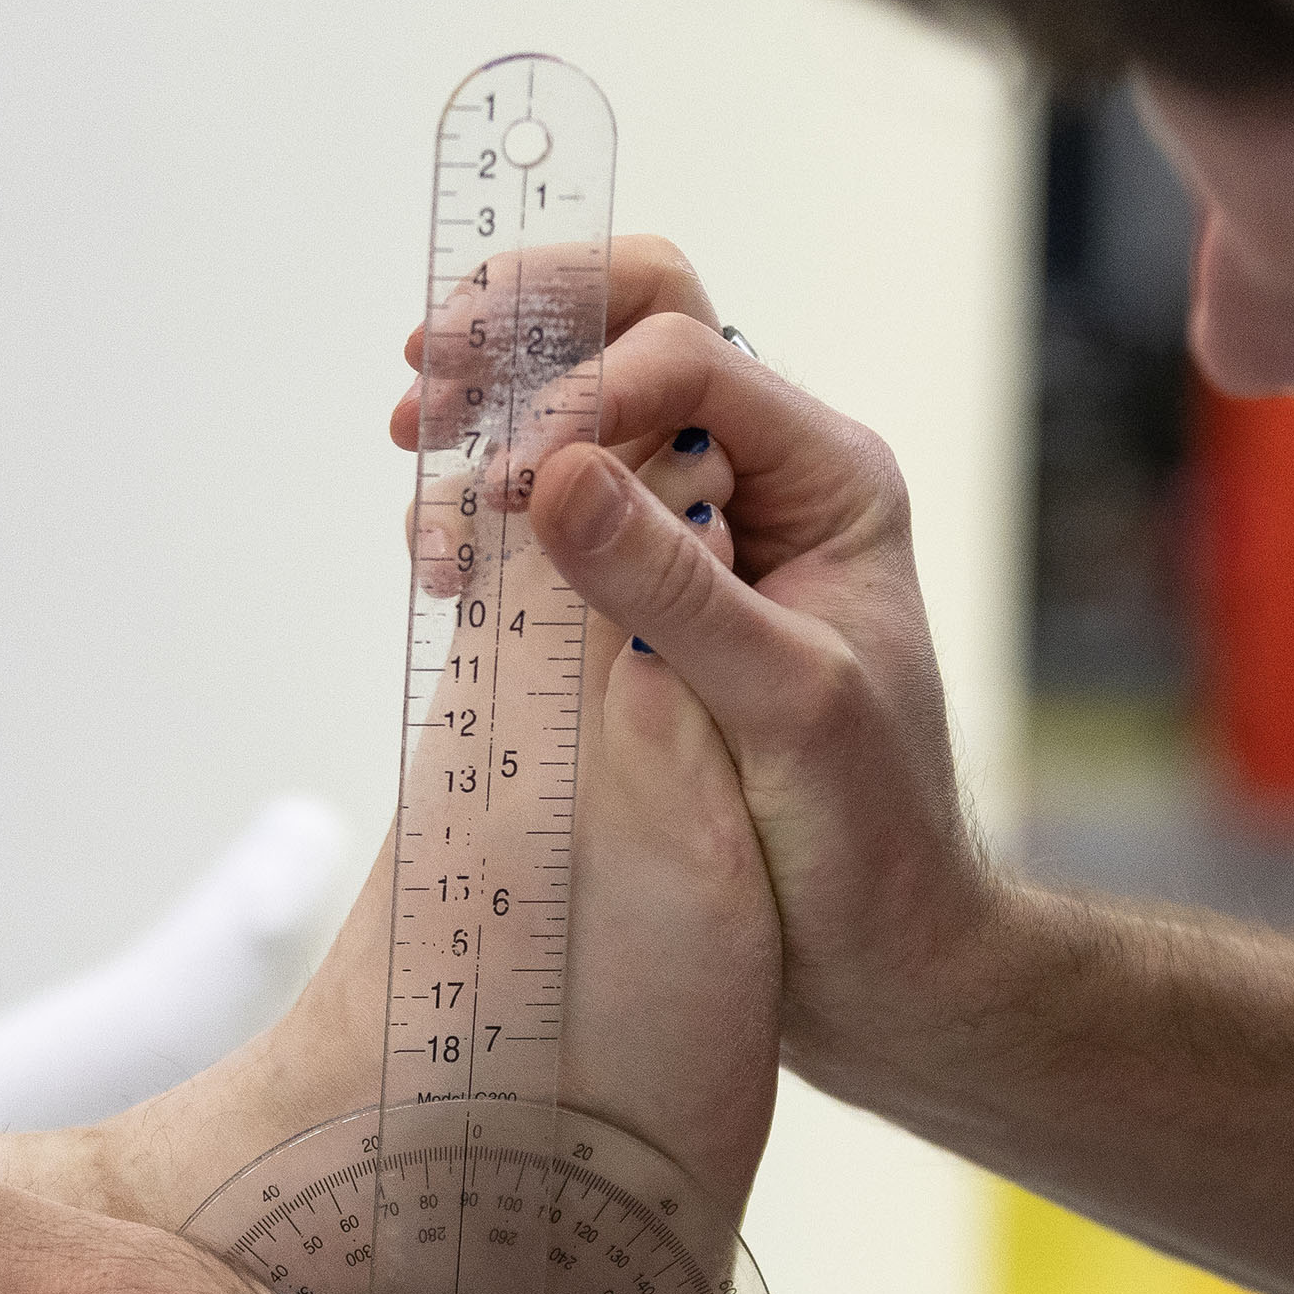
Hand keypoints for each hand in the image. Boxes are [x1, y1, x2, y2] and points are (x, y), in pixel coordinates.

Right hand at [403, 235, 996, 1086]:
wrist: (882, 963)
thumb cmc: (871, 836)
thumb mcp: (785, 704)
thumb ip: (669, 586)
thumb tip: (549, 469)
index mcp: (826, 478)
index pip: (685, 356)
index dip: (581, 392)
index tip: (509, 483)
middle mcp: (763, 483)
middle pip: (631, 331)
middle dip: (519, 333)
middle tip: (419, 373)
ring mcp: (698, 538)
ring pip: (576, 417)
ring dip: (484, 422)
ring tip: (412, 461)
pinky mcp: (640, 607)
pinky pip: (552, 520)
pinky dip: (483, 519)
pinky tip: (441, 566)